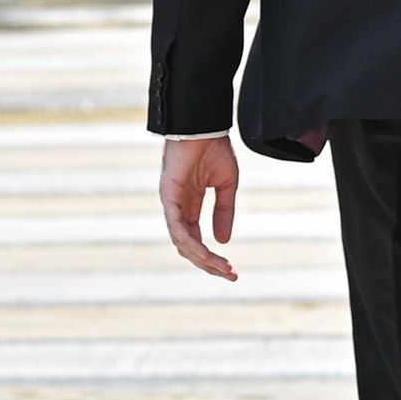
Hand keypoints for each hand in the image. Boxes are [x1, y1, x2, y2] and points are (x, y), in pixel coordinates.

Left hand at [158, 132, 239, 280]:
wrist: (204, 126)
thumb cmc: (213, 149)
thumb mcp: (226, 185)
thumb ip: (224, 211)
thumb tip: (223, 241)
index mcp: (190, 207)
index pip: (196, 240)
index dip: (213, 257)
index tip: (232, 270)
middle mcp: (178, 209)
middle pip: (188, 247)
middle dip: (209, 264)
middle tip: (230, 274)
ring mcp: (172, 203)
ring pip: (182, 241)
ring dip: (202, 257)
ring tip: (221, 266)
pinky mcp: (168, 195)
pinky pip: (176, 226)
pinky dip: (189, 241)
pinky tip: (204, 252)